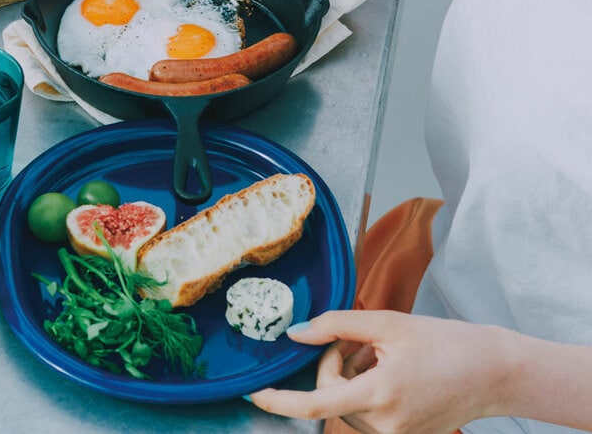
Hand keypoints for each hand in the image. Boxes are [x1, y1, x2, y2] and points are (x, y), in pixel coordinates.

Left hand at [249, 310, 506, 433]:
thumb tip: (294, 333)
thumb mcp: (387, 323)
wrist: (490, 372)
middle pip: (331, 394)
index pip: (317, 404)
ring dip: (351, 374)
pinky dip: (365, 388)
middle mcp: (384, 426)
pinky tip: (390, 370)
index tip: (255, 395)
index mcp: (380, 395)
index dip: (281, 402)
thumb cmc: (442, 342)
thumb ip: (335, 326)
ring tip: (382, 354)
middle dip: (333, 362)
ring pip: (346, 403)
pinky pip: (365, 414)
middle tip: (357, 338)